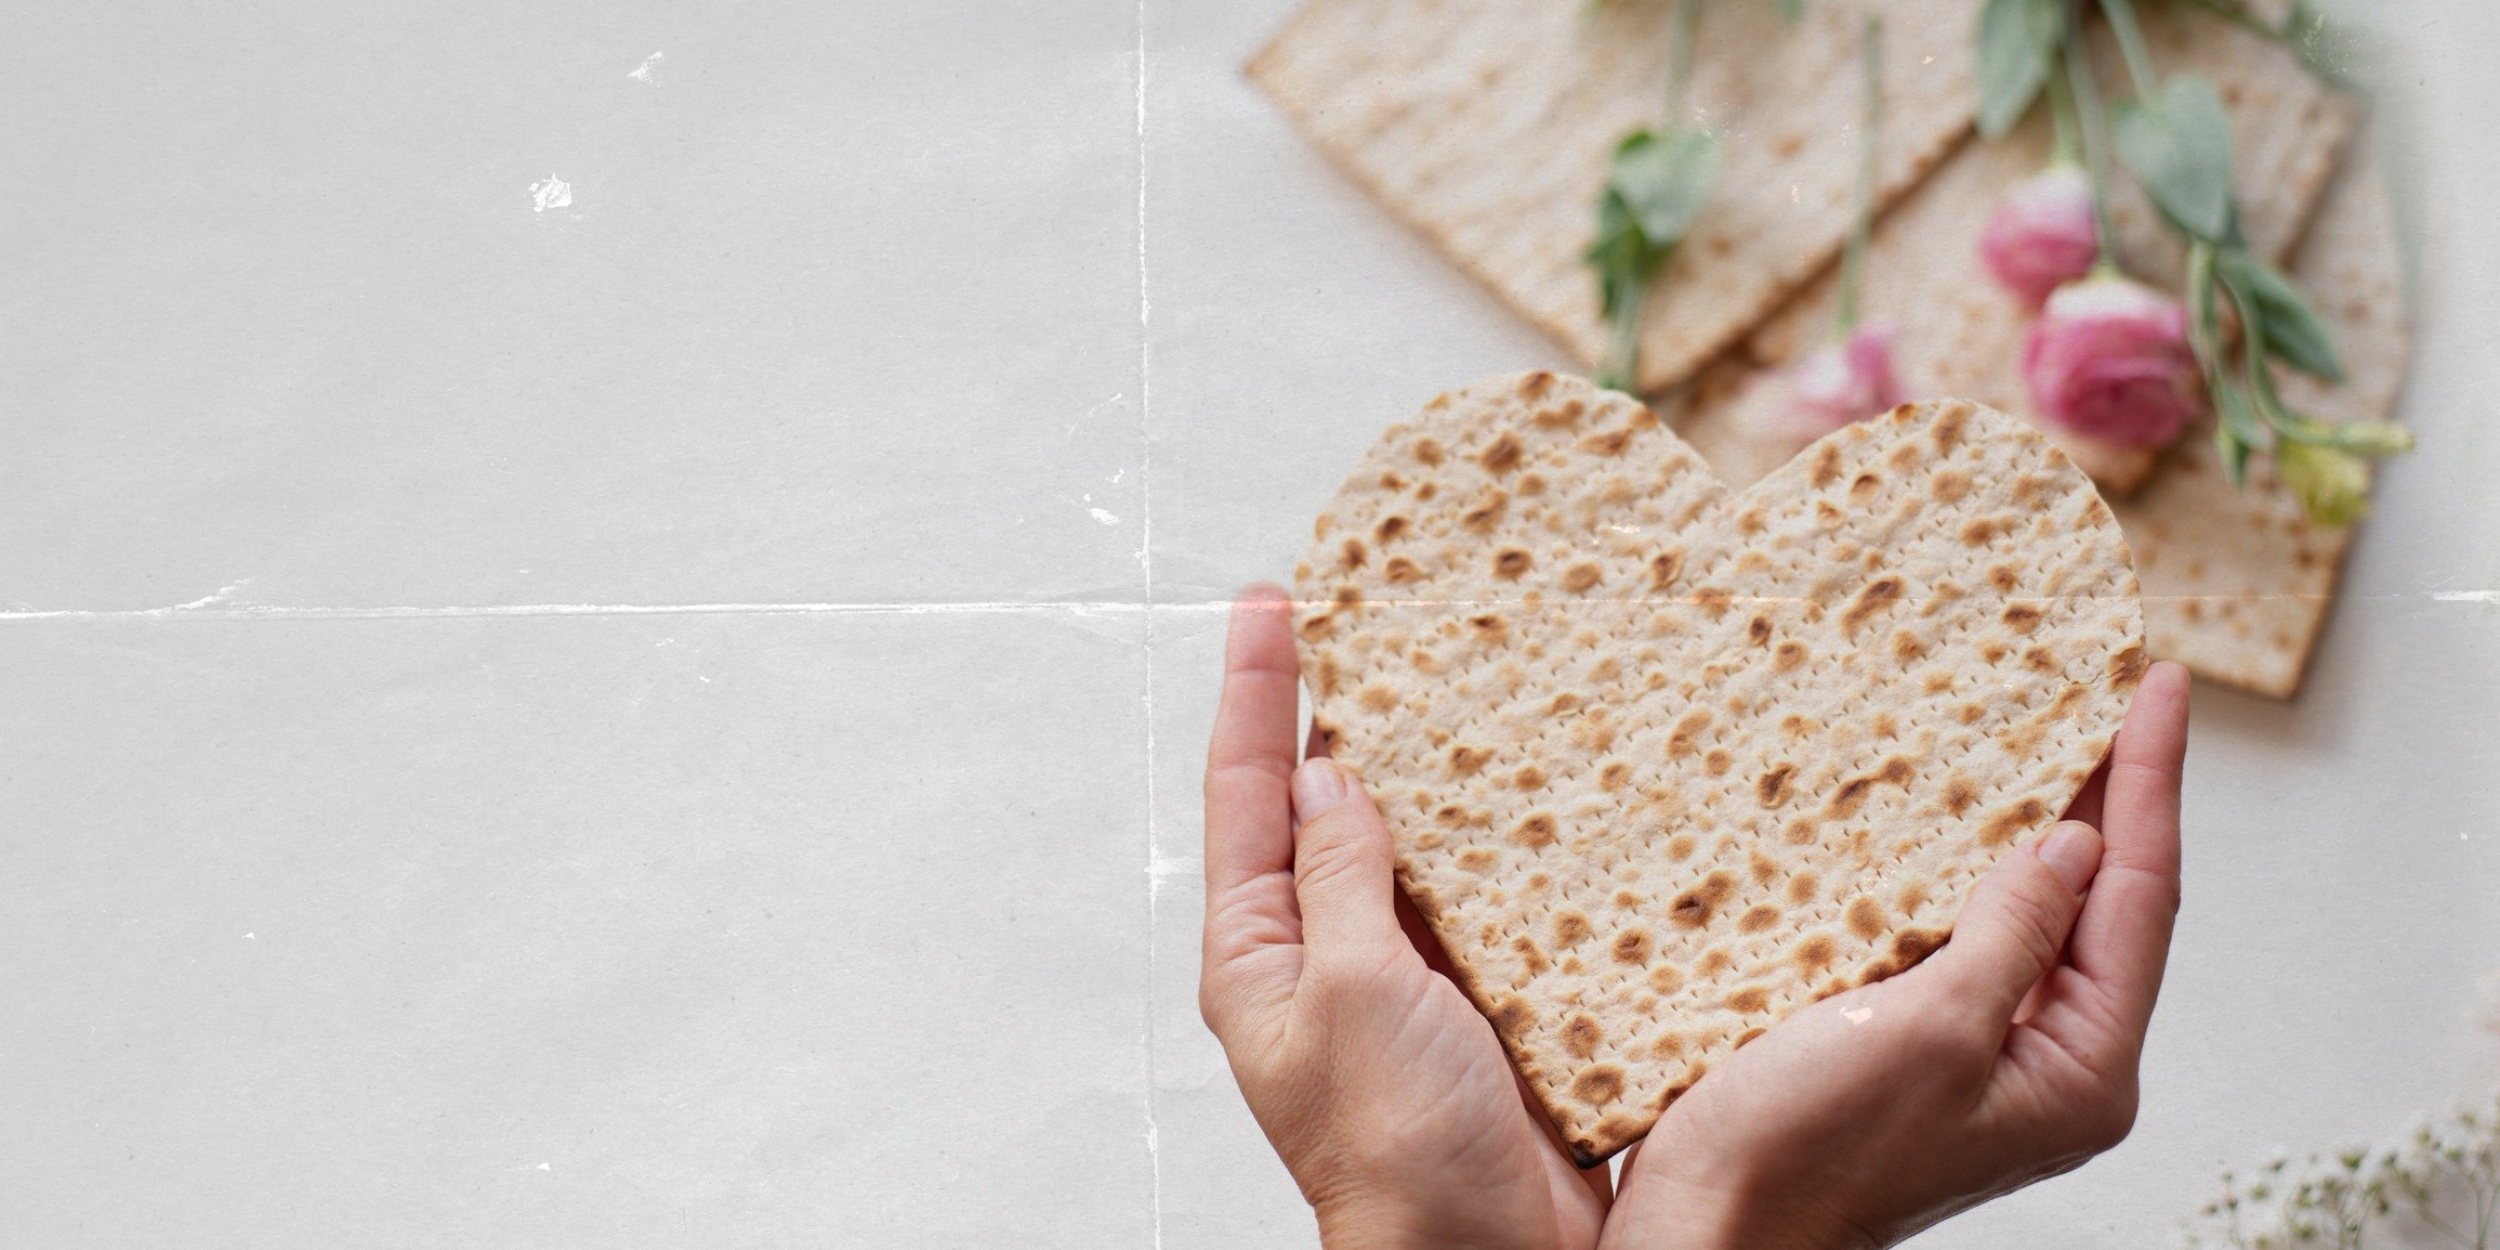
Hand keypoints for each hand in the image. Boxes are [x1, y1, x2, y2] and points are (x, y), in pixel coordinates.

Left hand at [1199, 585, 1611, 1249]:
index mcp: (1263, 953)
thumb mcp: (1352, 994)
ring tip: (1458, 671)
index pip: (1246, 791)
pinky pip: (1489, 895)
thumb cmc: (1398, 1159)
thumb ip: (1341, 879)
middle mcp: (1327, 955)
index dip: (1255, 690)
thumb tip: (1330, 776)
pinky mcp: (1484, 999)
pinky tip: (1545, 789)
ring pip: (1414, 840)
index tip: (1268, 600)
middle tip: (1366, 607)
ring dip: (1437, 765)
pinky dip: (1511, 838)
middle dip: (1343, 706)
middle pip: (1325, 802)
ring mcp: (1407, 975)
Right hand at [1601, 661, 2191, 1249]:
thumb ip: (2010, 932)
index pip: (2140, 899)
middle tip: (2113, 685)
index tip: (2160, 685)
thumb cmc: (1807, 1151)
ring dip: (2032, 822)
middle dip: (2109, 795)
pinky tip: (1946, 816)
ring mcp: (1981, 1053)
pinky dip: (1961, 866)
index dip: (2149, 783)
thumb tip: (2071, 847)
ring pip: (2030, 913)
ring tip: (2047, 727)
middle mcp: (2046, 1062)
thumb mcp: (1927, 1028)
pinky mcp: (1912, 1041)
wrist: (1711, 1226)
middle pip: (2102, 903)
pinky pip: (1962, 933)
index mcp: (2079, 1071)